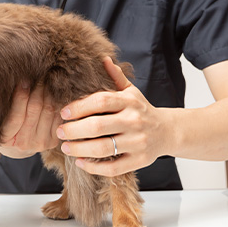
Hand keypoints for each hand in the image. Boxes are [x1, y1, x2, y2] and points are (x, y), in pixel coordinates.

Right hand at [0, 81, 62, 158]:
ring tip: (47, 77)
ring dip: (48, 91)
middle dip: (37, 89)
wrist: (18, 144)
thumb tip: (18, 80)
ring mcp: (41, 143)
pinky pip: (58, 114)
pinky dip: (57, 100)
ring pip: (48, 110)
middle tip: (39, 73)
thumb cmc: (5, 126)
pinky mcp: (53, 140)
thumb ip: (8, 103)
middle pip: (34, 110)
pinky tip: (55, 89)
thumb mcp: (0, 118)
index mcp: (6, 139)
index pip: (16, 116)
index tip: (23, 80)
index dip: (20, 96)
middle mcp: (25, 143)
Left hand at [56, 57, 169, 176]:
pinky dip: (94, 167)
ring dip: (80, 149)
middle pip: (98, 126)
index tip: (63, 113)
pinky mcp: (139, 160)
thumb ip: (116, 76)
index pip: (101, 101)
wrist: (167, 131)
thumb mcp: (131, 91)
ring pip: (103, 148)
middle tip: (60, 132)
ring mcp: (137, 142)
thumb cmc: (142, 109)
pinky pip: (113, 167)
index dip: (79, 107)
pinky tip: (80, 162)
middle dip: (74, 130)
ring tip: (66, 147)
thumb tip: (103, 58)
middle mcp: (134, 121)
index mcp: (129, 101)